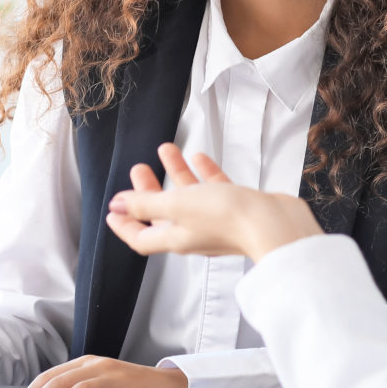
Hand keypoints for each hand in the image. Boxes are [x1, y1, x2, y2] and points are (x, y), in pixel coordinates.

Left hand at [105, 143, 320, 260]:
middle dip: (148, 191)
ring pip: (189, 197)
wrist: (274, 225)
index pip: (141, 237)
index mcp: (176, 237)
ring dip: (175, 174)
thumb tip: (118, 205)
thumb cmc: (228, 218)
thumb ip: (147, 204)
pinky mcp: (236, 209)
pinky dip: (204, 173)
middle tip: (138, 170)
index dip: (124, 225)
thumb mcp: (178, 206)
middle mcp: (194, 232)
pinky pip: (214, 190)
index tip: (112, 210)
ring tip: (165, 150)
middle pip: (162, 213)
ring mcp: (216, 222)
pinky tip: (200, 157)